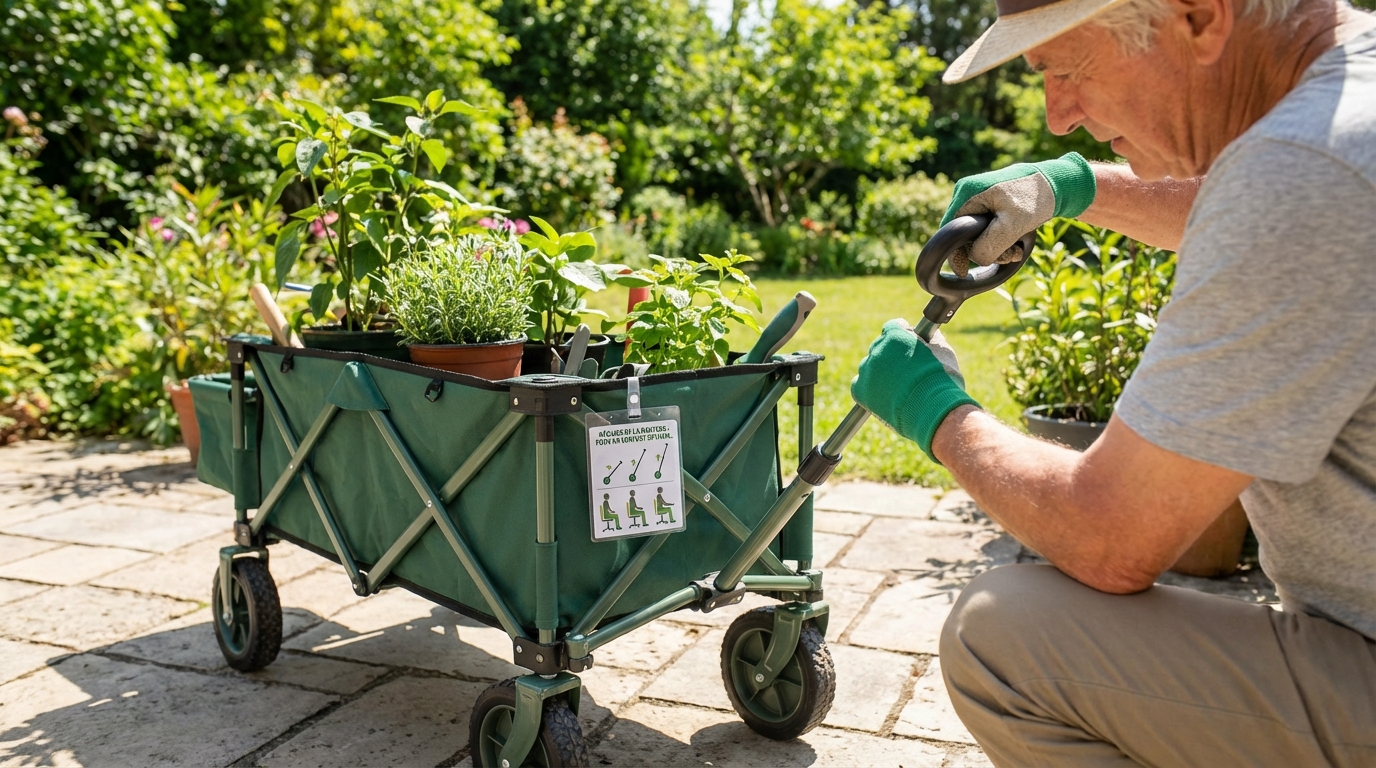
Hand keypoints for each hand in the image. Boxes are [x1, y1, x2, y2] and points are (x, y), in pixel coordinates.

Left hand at [850, 320, 979, 460]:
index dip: (903, 337)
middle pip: (881, 347)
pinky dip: (869, 390)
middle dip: (892, 356)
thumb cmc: (941, 380)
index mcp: (895, 334)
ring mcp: (867, 369)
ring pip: (870, 367)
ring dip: (880, 373)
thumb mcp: (943, 351)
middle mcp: (877, 348)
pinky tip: (884, 396)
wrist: (932, 409)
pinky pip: (860, 385)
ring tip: (897, 388)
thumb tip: (928, 334)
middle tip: (905, 371)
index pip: (893, 327)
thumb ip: (931, 338)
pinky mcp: (860, 389)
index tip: (909, 346)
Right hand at [942, 152, 1095, 274]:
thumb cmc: (1036, 199)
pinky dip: (1000, 238)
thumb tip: (974, 260)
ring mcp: (979, 196)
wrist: (1057, 182)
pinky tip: (1016, 242)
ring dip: (996, 246)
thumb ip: (989, 245)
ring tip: (1017, 250)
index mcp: (967, 192)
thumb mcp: (1012, 225)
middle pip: (964, 233)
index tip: (964, 272)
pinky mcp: (990, 201)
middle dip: (985, 250)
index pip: (950, 230)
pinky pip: (987, 226)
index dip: (957, 253)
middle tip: (1011, 256)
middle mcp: (968, 191)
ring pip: (977, 232)